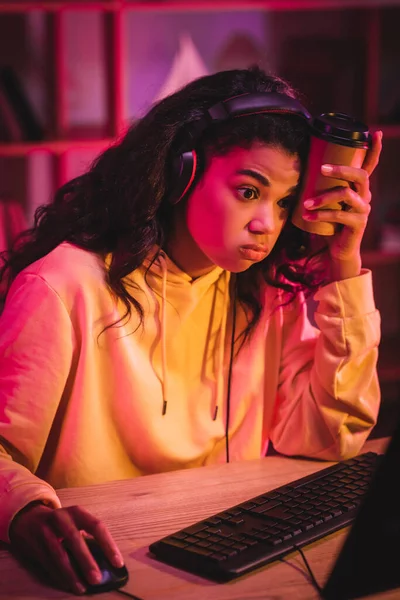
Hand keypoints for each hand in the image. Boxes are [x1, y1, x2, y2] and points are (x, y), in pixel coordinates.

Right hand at [9, 502, 123, 594]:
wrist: (29, 518)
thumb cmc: (61, 523)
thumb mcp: (75, 521)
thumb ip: (87, 536)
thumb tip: (106, 562)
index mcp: (77, 512)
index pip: (96, 526)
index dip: (108, 544)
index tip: (117, 563)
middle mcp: (61, 518)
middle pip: (75, 540)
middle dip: (86, 561)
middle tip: (96, 579)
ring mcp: (46, 531)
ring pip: (59, 555)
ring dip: (71, 573)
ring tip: (81, 588)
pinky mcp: (34, 544)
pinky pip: (48, 563)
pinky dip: (59, 576)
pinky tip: (68, 585)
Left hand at [303, 130, 382, 280]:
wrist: (337, 249)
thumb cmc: (329, 223)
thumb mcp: (324, 202)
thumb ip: (318, 188)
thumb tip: (296, 170)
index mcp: (358, 188)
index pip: (369, 165)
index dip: (374, 149)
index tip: (376, 132)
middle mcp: (365, 196)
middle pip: (360, 175)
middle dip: (341, 169)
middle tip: (323, 168)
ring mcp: (363, 209)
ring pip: (346, 194)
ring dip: (323, 198)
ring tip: (306, 203)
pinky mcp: (358, 223)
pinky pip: (339, 215)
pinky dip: (321, 215)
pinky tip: (308, 216)